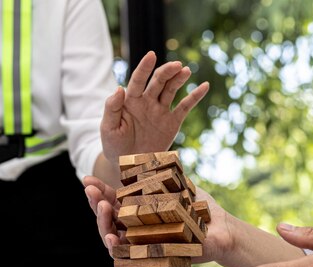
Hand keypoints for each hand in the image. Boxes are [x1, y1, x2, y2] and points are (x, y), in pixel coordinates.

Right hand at [83, 176, 230, 262]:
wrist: (221, 230)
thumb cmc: (200, 208)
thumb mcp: (177, 185)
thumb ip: (157, 174)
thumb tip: (139, 157)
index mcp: (139, 209)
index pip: (113, 200)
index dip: (98, 191)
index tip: (86, 180)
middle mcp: (136, 227)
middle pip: (107, 218)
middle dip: (95, 204)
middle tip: (90, 191)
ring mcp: (140, 244)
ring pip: (111, 238)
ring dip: (102, 224)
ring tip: (102, 209)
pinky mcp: (148, 258)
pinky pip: (127, 257)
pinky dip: (116, 248)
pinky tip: (111, 238)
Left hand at [100, 51, 209, 165]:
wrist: (128, 165)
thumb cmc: (114, 145)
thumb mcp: (108, 128)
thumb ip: (111, 108)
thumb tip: (120, 88)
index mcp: (130, 101)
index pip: (138, 80)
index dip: (144, 68)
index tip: (151, 55)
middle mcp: (146, 102)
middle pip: (158, 81)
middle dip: (167, 72)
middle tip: (176, 65)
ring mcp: (160, 111)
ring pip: (171, 90)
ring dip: (178, 79)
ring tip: (185, 71)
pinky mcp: (172, 122)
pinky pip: (185, 107)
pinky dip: (195, 96)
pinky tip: (204, 86)